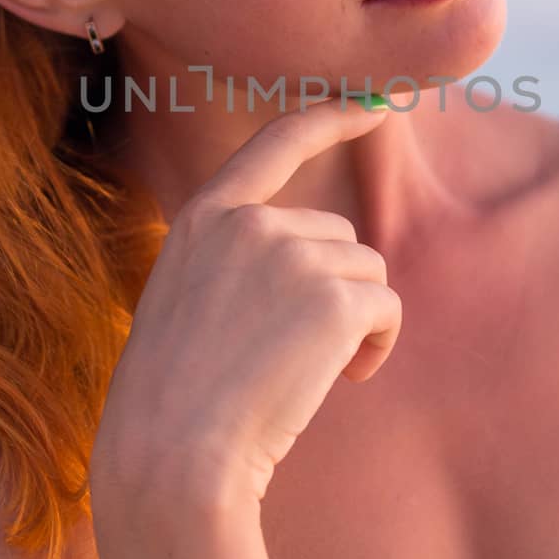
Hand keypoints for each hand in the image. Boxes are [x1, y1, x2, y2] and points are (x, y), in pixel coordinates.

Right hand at [90, 98, 401, 505]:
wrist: (172, 457)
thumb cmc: (174, 400)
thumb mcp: (188, 300)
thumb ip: (239, 262)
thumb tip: (326, 258)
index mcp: (205, 218)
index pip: (277, 143)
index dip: (332, 116)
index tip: (377, 101)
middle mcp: (250, 223)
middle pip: (338, 235)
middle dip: (335, 290)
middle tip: (296, 354)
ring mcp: (291, 254)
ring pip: (367, 272)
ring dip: (356, 321)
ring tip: (311, 373)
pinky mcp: (333, 297)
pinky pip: (386, 308)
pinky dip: (377, 345)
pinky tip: (343, 380)